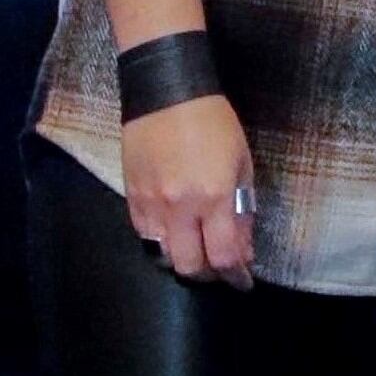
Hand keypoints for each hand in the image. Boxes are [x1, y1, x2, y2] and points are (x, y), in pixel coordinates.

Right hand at [120, 94, 256, 289]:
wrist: (166, 94)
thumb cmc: (215, 124)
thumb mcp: (242, 164)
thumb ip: (242, 210)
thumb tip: (243, 248)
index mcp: (214, 197)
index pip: (222, 256)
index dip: (235, 276)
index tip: (243, 281)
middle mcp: (179, 207)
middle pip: (189, 266)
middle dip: (208, 275)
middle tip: (221, 269)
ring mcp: (151, 204)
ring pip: (162, 256)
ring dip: (183, 261)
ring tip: (199, 253)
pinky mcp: (131, 198)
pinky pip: (144, 236)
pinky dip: (162, 243)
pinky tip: (176, 235)